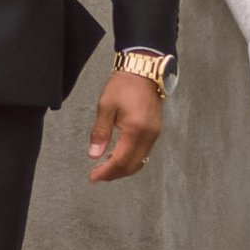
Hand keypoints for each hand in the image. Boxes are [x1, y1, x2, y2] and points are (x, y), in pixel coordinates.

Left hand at [87, 66, 163, 183]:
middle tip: (98, 176)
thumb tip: (94, 155)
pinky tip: (118, 155)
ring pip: (139, 162)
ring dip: (122, 168)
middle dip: (114, 174)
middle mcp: (148, 135)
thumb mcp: (106, 107)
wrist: (144, 71)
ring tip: (105, 167)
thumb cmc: (124, 85)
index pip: (120, 160)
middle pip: (132, 166)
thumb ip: (100, 133)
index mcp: (135, 129)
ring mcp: (154, 134)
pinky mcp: (155, 131)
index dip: (106, 172)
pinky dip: (131, 159)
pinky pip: (144, 153)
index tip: (93, 178)